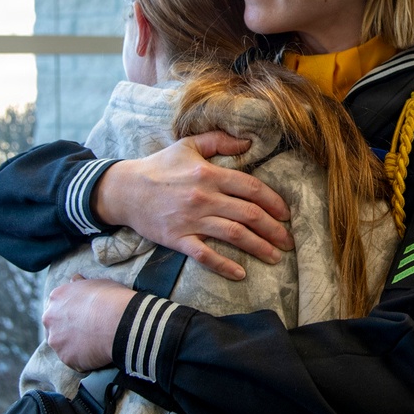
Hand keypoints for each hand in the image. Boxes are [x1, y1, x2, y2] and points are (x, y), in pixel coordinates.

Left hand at [43, 276, 134, 372]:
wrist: (120, 321)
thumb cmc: (112, 298)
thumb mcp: (96, 283)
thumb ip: (80, 285)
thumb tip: (74, 280)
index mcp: (56, 297)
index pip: (57, 306)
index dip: (71, 312)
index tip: (84, 315)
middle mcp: (50, 318)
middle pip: (55, 326)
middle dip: (68, 329)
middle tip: (88, 330)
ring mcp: (56, 340)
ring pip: (62, 345)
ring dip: (74, 345)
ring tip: (95, 342)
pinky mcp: (66, 358)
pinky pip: (73, 360)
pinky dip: (83, 358)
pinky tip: (97, 352)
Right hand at [92, 131, 292, 280]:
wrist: (125, 190)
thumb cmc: (159, 166)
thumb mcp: (188, 145)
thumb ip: (219, 141)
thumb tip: (249, 141)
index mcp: (209, 173)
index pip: (251, 187)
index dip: (273, 201)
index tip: (286, 214)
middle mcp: (203, 197)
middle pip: (248, 214)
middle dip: (273, 229)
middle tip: (288, 240)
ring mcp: (191, 220)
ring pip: (233, 235)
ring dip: (259, 247)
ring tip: (275, 256)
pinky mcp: (178, 239)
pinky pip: (205, 255)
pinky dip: (224, 265)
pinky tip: (240, 273)